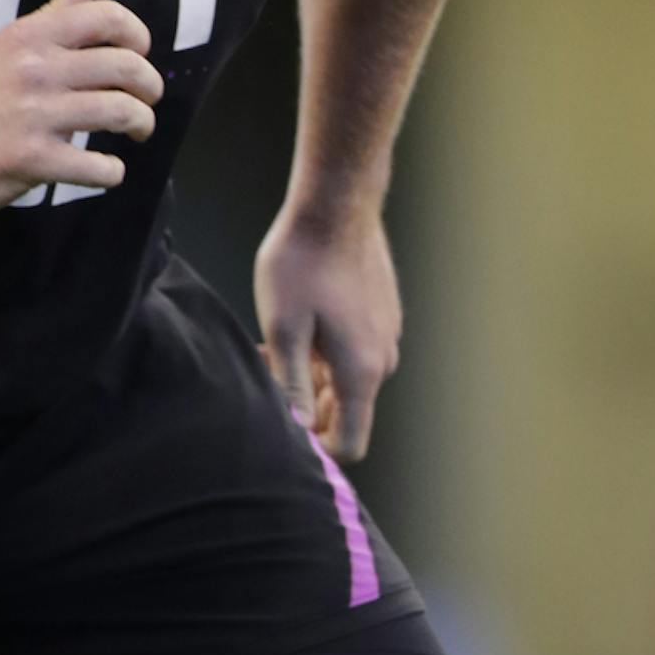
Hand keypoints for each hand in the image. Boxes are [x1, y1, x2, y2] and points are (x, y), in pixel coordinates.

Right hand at [0, 0, 162, 215]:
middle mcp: (36, 70)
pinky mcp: (34, 160)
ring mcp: (36, 116)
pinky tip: (106, 170)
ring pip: (121, 113)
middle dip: (150, 86)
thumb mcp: (6, 45)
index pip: (105, 16)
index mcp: (31, 37)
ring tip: (138, 130)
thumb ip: (52, 16)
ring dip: (141, 124)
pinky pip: (96, 166)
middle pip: (125, 67)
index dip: (137, 35)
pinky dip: (111, 171)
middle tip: (147, 100)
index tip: (140, 54)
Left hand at [255, 204, 401, 459]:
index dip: (315, 448)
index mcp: (360, 373)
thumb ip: (292, 387)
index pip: (350, 445)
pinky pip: (353, 353)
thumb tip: (298, 434)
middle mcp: (382, 361)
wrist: (335, 206)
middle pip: (345, 413)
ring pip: (346, 380)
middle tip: (268, 368)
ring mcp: (386, 336)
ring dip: (311, 374)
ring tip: (276, 340)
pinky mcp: (382, 315)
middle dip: (305, 404)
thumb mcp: (283, 330)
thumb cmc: (302, 265)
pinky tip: (300, 321)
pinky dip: (325, 350)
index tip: (282, 424)